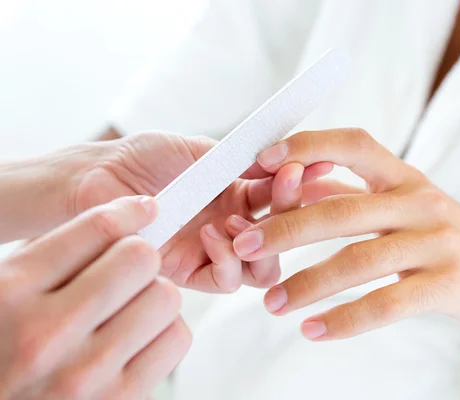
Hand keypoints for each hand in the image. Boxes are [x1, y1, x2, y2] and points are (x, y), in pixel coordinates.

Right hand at [0, 196, 189, 398]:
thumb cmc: (4, 347)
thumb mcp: (5, 289)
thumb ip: (51, 256)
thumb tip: (119, 219)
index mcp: (10, 294)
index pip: (96, 228)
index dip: (129, 210)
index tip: (142, 209)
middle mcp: (45, 335)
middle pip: (139, 259)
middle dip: (140, 255)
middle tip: (130, 266)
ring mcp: (85, 374)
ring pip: (166, 297)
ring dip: (155, 294)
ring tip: (132, 305)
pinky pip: (176, 338)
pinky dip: (165, 329)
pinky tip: (139, 334)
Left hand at [56, 132, 331, 291]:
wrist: (95, 178)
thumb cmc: (140, 157)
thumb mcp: (198, 150)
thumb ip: (241, 160)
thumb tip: (287, 159)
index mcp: (238, 193)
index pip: (283, 194)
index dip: (303, 181)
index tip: (318, 162)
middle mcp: (232, 224)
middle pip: (283, 233)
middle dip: (292, 210)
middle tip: (289, 180)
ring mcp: (213, 250)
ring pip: (263, 266)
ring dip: (263, 242)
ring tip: (237, 219)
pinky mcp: (189, 272)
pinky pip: (226, 280)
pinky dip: (228, 259)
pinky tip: (213, 234)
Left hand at [231, 128, 459, 341]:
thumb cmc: (434, 227)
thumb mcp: (399, 198)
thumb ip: (348, 191)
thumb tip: (288, 184)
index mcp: (401, 175)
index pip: (352, 144)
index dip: (306, 147)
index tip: (261, 161)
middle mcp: (419, 201)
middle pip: (344, 210)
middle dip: (288, 227)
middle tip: (243, 245)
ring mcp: (436, 242)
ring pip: (361, 260)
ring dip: (309, 283)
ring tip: (271, 304)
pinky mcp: (447, 284)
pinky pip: (389, 303)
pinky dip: (347, 319)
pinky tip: (313, 330)